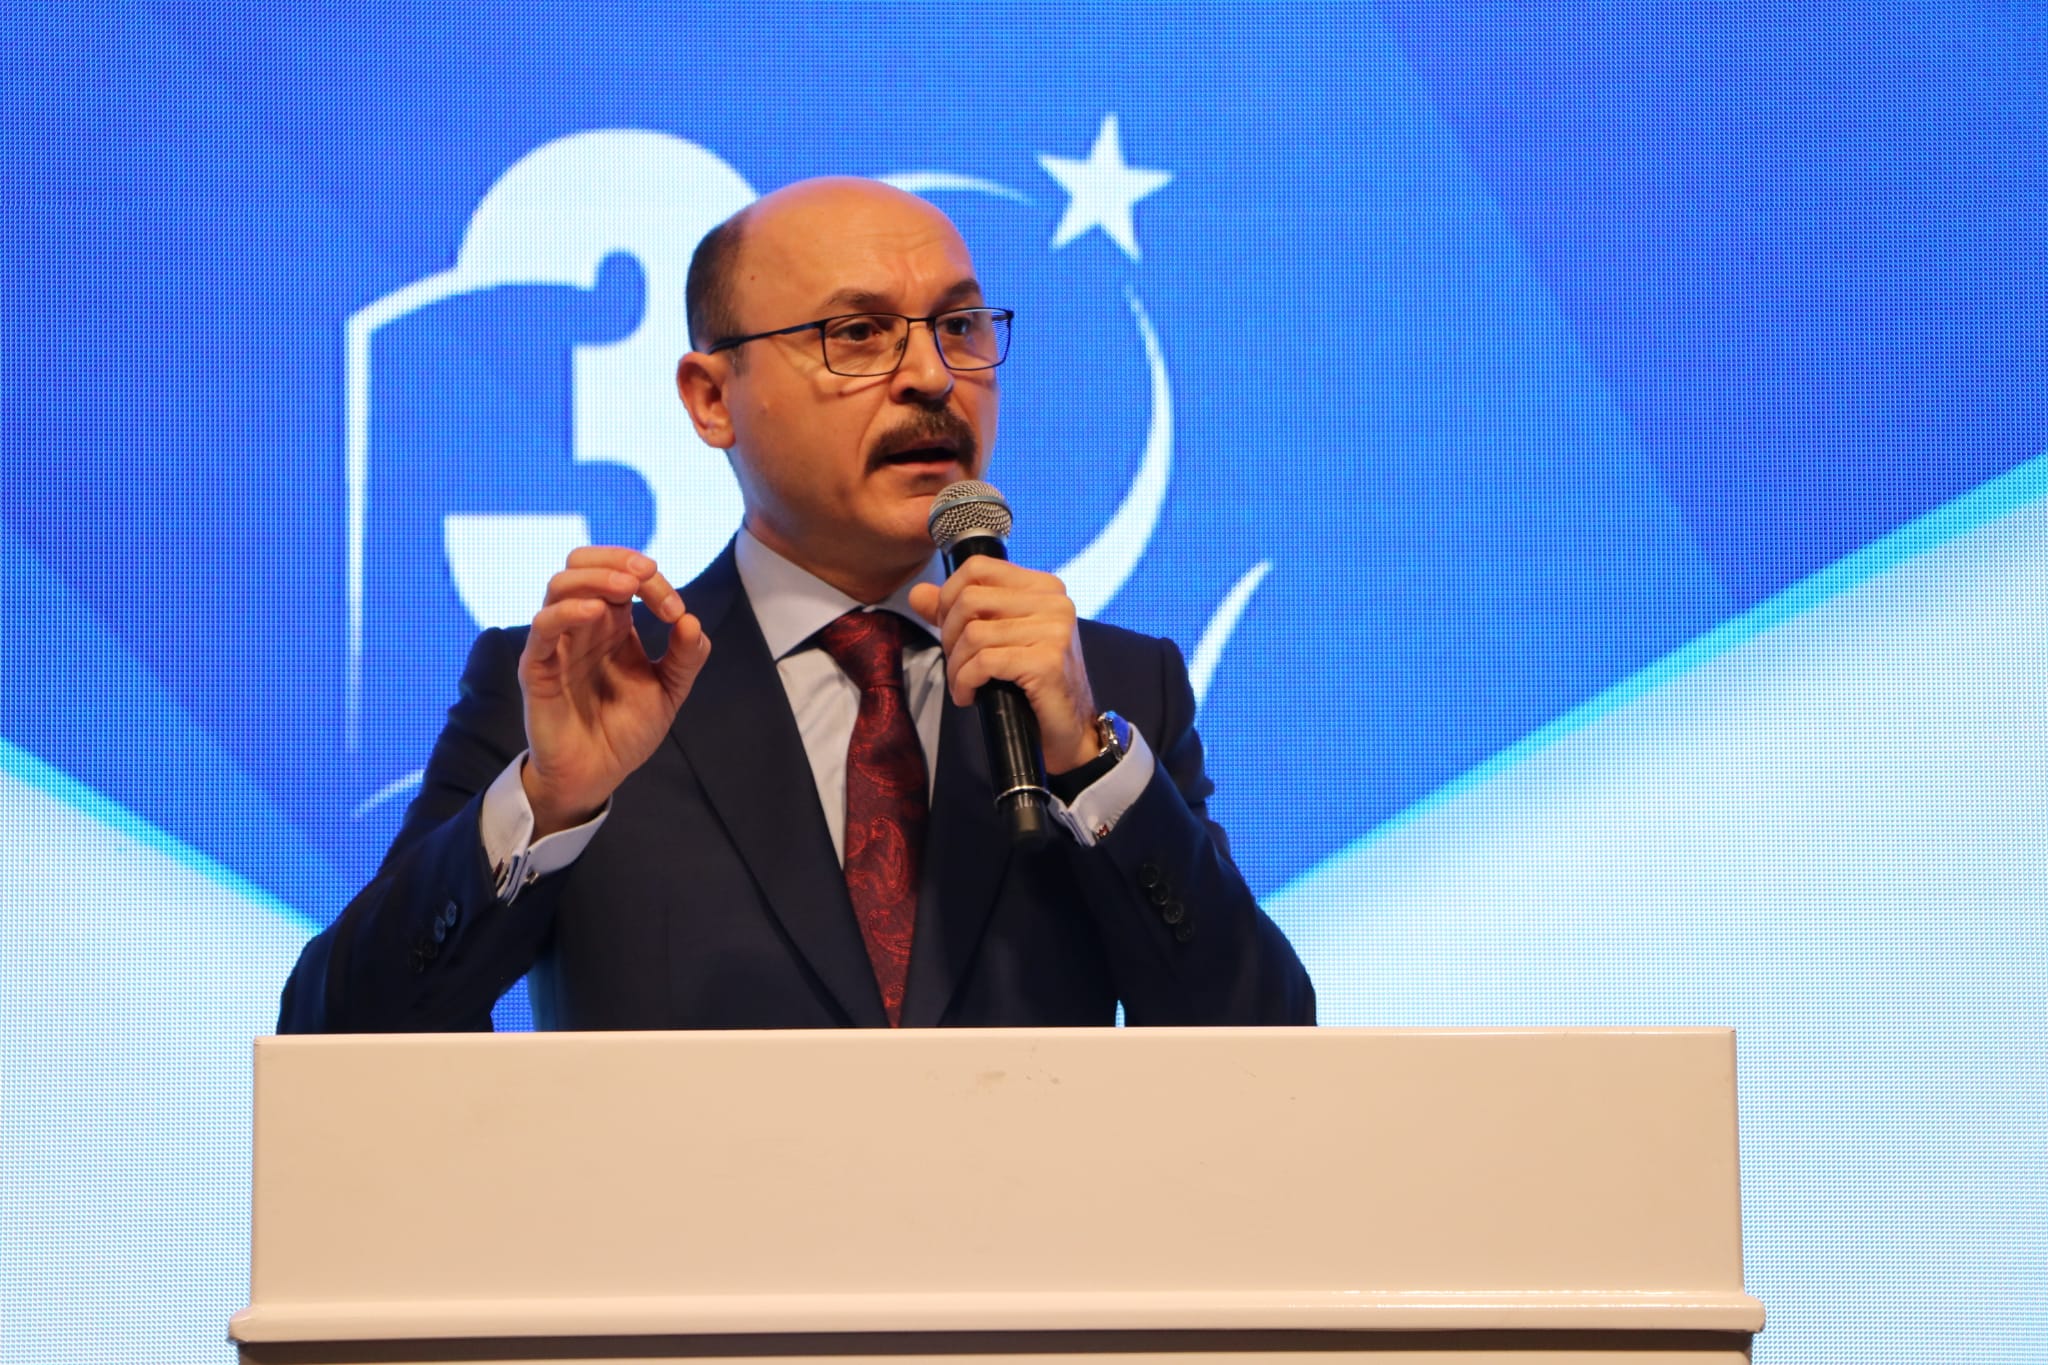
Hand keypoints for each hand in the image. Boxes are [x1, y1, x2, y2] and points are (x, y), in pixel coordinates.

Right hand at [518, 547, 710, 836]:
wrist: (598, 775)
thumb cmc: (627, 731)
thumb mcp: (670, 691)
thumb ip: (686, 657)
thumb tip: (691, 619)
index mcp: (614, 624)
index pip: (623, 575)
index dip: (652, 581)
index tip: (675, 611)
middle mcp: (583, 626)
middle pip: (582, 564)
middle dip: (616, 559)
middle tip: (647, 576)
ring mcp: (559, 644)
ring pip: (559, 585)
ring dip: (595, 576)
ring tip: (626, 587)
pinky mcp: (538, 668)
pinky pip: (542, 627)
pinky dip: (566, 611)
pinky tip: (595, 612)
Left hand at [908, 556, 1098, 774]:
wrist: (1069, 733)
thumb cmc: (1032, 684)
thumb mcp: (996, 639)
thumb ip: (958, 612)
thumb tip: (918, 593)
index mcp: (1044, 587)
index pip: (978, 568)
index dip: (949, 597)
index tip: (950, 631)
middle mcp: (1054, 602)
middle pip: (970, 599)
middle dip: (950, 636)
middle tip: (957, 664)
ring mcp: (1054, 630)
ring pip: (974, 634)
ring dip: (957, 667)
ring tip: (964, 685)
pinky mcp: (1047, 661)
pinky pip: (984, 662)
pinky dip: (966, 682)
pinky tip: (970, 697)